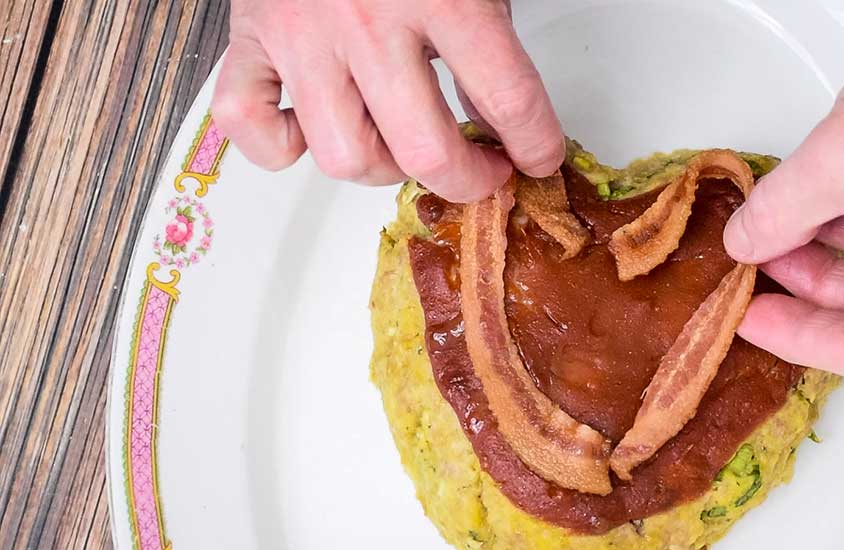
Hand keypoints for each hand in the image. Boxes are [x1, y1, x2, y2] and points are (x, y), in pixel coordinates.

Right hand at [211, 0, 562, 200]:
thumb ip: (487, 42)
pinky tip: (315, 128)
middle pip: (423, 150)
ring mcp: (301, 35)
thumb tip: (497, 119)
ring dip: (383, 169)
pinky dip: (280, 145)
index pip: (508, 98)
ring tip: (401, 148)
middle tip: (480, 171)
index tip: (538, 158)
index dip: (536, 144)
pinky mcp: (248, 40)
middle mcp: (367, 20)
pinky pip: (249, 125)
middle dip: (466, 179)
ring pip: (343, 156)